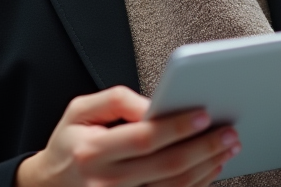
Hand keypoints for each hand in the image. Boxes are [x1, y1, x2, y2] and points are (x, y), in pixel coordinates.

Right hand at [16, 86, 239, 186]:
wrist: (50, 185)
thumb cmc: (71, 142)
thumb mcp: (80, 110)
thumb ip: (118, 101)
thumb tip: (155, 104)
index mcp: (93, 151)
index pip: (143, 138)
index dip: (176, 127)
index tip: (204, 114)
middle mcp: (107, 182)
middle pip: (166, 166)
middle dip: (204, 147)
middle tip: (230, 132)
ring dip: (207, 167)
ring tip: (228, 147)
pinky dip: (196, 185)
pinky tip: (210, 167)